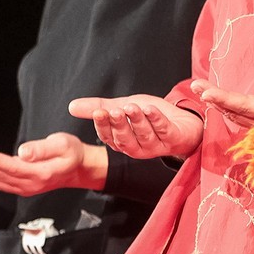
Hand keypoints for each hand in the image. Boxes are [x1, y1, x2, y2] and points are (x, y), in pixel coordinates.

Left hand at [0, 132, 107, 195]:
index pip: (12, 167)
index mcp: (41, 173)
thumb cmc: (72, 152)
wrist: (79, 168)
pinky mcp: (23, 187)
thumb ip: (43, 148)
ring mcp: (26, 188)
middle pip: (1, 176)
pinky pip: (2, 184)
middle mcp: (31, 185)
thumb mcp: (63, 144)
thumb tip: (22, 152)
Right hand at [68, 94, 204, 158]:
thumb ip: (100, 107)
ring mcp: (155, 146)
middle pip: (124, 140)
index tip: (99, 112)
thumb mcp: (123, 107)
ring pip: (144, 136)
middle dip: (119, 125)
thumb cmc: (150, 116)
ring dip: (137, 121)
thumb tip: (71, 106)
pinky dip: (156, 120)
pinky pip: (163, 131)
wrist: (182, 121)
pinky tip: (151, 109)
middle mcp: (137, 147)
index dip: (103, 125)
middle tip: (115, 111)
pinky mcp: (173, 139)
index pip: (108, 137)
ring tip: (132, 107)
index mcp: (122, 141)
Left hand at [189, 63, 253, 128]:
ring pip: (239, 119)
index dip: (221, 98)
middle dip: (214, 99)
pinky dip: (235, 113)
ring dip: (222, 106)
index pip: (241, 105)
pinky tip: (229, 109)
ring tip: (206, 94)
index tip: (202, 92)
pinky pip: (248, 122)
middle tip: (195, 86)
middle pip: (234, 113)